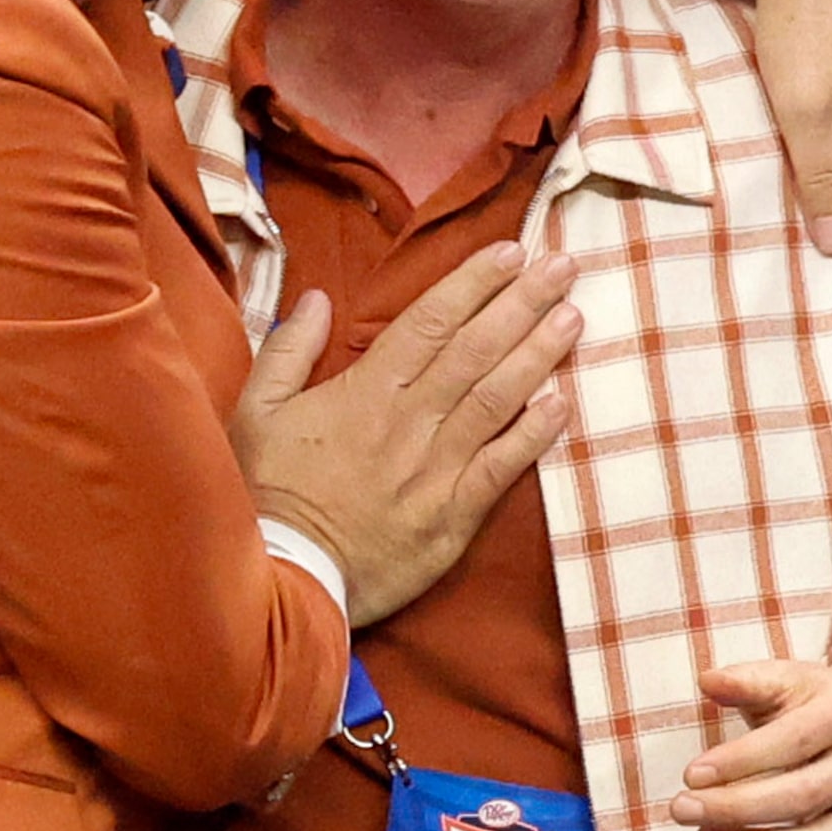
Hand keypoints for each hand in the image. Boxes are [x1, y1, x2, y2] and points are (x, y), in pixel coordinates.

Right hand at [232, 241, 580, 627]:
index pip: (429, 322)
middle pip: (475, 350)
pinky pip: (501, 467)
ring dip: (538, 355)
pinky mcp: (452, 517)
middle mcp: (408, 422)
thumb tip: (316, 299)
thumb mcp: (257, 412)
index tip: (509, 251)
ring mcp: (435, 469)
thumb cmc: (268, 495)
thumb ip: (288, 351)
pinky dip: (534, 434)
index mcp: (364, 392)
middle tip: (563, 266)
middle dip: (522, 303)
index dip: (473, 283)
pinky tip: (563, 404)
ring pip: (497, 399)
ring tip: (574, 317)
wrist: (284, 580)